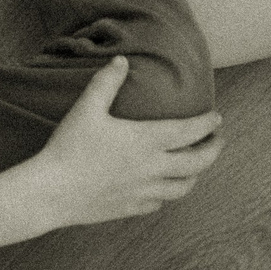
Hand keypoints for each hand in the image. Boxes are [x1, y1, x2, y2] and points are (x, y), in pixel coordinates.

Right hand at [26, 57, 222, 226]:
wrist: (52, 192)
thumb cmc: (69, 148)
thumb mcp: (87, 108)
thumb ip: (107, 82)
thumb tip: (121, 60)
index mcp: (146, 141)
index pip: (189, 132)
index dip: (207, 124)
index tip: (218, 118)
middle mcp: (152, 169)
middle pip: (197, 163)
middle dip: (213, 151)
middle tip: (218, 141)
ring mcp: (143, 192)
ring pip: (182, 188)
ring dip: (194, 175)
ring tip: (195, 166)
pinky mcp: (130, 209)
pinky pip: (158, 203)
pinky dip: (166, 193)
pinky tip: (161, 187)